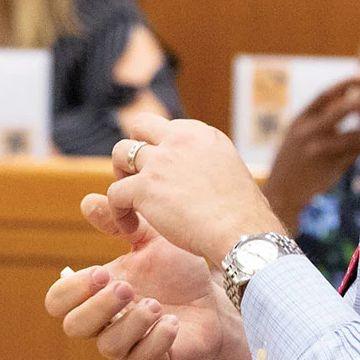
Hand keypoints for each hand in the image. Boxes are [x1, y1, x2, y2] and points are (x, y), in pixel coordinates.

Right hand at [45, 191, 253, 359]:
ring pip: (108, 345)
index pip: (59, 301)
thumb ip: (120, 223)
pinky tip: (172, 322)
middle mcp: (106, 321)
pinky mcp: (152, 359)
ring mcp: (128, 343)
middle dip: (97, 307)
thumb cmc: (175, 270)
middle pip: (74, 326)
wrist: (214, 298)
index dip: (72, 289)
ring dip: (131, 323)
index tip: (101, 272)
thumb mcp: (150, 240)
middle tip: (126, 288)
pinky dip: (156, 339)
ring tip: (155, 304)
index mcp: (97, 292)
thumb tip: (88, 202)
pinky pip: (143, 358)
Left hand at [108, 114, 284, 265]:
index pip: (167, 127)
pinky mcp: (144, 187)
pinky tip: (130, 226)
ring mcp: (159, 162)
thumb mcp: (231, 172)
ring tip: (130, 200)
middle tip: (139, 177)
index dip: (160, 149)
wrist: (242, 233)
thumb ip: (209, 165)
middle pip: (140, 126)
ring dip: (121, 175)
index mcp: (202, 135)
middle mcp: (179, 140)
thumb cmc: (244, 216)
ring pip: (119, 153)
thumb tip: (203, 178)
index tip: (164, 172)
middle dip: (134, 149)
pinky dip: (118, 212)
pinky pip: (115, 193)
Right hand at [260, 75, 359, 224]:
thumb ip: (322, 117)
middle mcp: (309, 132)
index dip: (346, 83)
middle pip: (341, 110)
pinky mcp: (331, 168)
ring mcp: (320, 151)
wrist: (281, 192)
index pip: (325, 95)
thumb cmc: (295, 160)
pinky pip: (358, 155)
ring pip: (354, 135)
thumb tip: (351, 94)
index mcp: (300, 120)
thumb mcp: (300, 134)